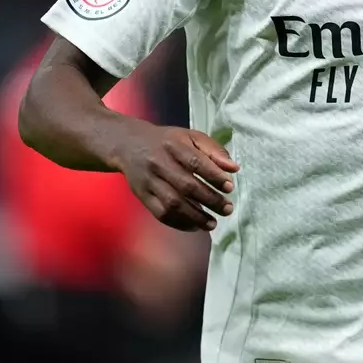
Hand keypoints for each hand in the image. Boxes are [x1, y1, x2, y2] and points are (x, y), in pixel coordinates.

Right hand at [113, 123, 238, 230]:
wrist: (128, 144)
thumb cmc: (167, 141)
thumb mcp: (191, 136)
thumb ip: (214, 150)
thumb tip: (234, 169)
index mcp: (174, 145)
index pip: (196, 162)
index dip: (214, 176)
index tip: (229, 187)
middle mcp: (159, 163)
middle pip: (186, 185)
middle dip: (210, 200)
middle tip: (227, 209)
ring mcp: (149, 181)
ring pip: (173, 203)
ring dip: (195, 217)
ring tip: (213, 223)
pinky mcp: (142, 195)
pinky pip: (160, 213)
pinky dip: (179, 223)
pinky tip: (194, 226)